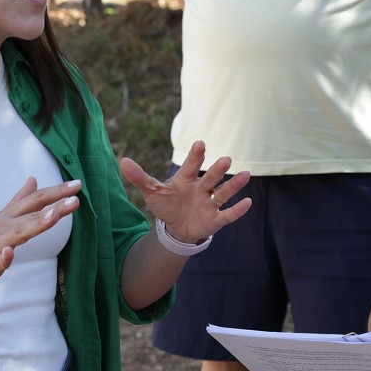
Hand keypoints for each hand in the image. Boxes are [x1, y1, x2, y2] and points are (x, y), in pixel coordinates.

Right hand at [0, 178, 80, 293]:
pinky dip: (3, 258)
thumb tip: (33, 179)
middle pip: (32, 213)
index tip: (77, 183)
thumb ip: (19, 200)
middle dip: (55, 204)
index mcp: (8, 217)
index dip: (57, 192)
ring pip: (18, 233)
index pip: (35, 200)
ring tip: (54, 216)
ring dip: (36, 224)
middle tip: (76, 195)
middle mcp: (3, 227)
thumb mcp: (1, 217)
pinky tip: (8, 254)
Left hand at [120, 140, 251, 243]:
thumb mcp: (151, 192)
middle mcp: (201, 188)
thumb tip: (122, 161)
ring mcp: (209, 203)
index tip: (200, 144)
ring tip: (245, 174)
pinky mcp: (214, 219)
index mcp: (186, 179)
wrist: (175, 227)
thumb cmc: (166, 204)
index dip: (195, 156)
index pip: (191, 166)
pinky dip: (238, 210)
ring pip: (223, 192)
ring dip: (234, 185)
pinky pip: (228, 214)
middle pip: (210, 177)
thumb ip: (139, 177)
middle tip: (226, 160)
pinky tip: (248, 202)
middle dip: (217, 170)